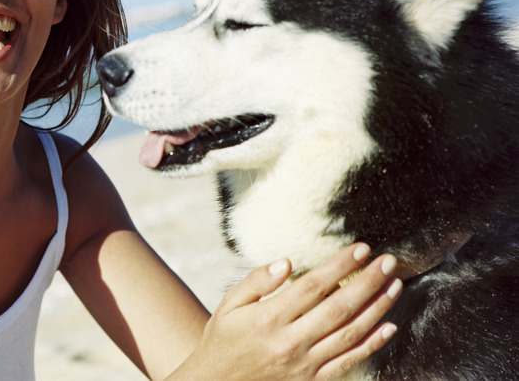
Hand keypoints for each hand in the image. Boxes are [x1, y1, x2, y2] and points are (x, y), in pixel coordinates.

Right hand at [169, 243, 400, 379]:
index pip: (313, 286)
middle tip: (388, 261)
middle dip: (368, 281)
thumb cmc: (223, 339)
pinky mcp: (311, 380)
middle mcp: (289, 342)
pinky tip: (389, 326)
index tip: (361, 248)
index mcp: (268, 318)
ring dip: (377, 308)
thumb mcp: (229, 304)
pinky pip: (348, 361)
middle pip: (338, 307)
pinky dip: (372, 344)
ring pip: (350, 333)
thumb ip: (257, 281)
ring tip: (394, 285)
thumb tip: (287, 262)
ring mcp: (303, 364)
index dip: (340, 265)